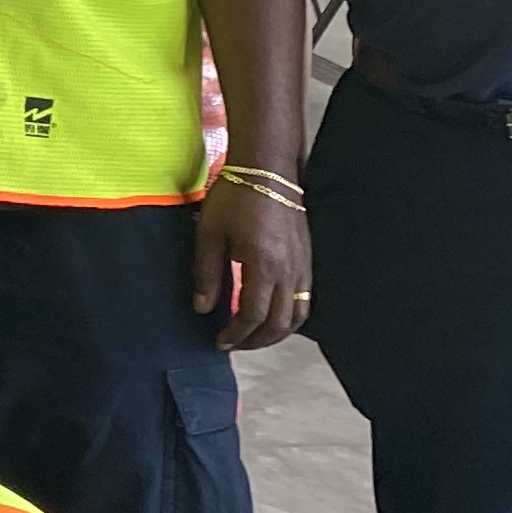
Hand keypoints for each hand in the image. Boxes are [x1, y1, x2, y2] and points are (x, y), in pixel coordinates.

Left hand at [194, 171, 310, 349]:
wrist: (268, 169)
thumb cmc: (235, 197)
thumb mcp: (210, 234)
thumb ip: (207, 274)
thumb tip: (202, 309)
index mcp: (263, 265)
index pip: (253, 315)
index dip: (236, 334)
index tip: (219, 341)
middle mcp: (289, 271)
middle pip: (279, 323)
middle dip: (256, 340)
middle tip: (234, 343)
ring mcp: (303, 266)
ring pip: (298, 315)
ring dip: (277, 333)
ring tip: (253, 336)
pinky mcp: (308, 259)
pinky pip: (306, 299)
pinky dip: (291, 316)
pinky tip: (273, 315)